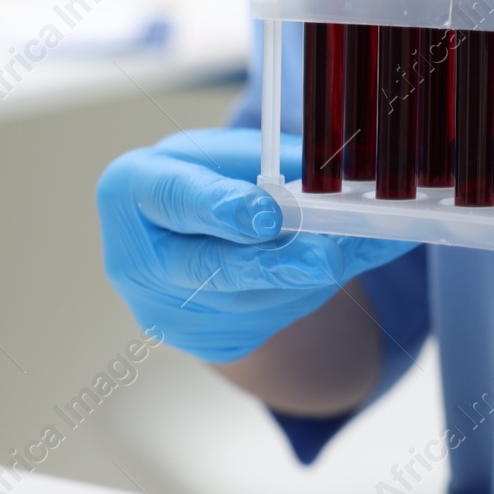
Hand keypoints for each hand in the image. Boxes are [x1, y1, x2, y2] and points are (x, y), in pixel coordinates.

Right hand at [97, 128, 414, 362]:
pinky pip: (276, 316)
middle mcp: (139, 262)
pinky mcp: (214, 341)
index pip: (174, 200)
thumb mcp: (231, 152)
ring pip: (254, 299)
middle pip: (209, 268)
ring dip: (312, 275)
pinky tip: (361, 258)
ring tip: (359, 247)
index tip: (266, 216)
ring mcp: (173, 312)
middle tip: (326, 259)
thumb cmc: (214, 177)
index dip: (222, 208)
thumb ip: (271, 161)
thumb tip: (336, 173)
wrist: (201, 234)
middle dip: (273, 265)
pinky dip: (323, 287)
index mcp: (132, 190)